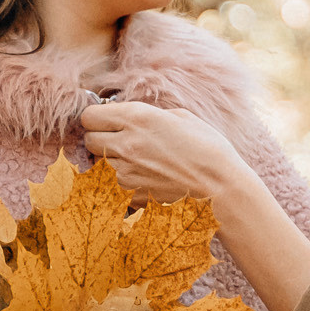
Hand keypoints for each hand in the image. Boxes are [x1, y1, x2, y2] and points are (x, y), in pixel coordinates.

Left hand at [82, 101, 238, 204]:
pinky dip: (123, 182)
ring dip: (112, 162)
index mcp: (137, 118)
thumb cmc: (207, 148)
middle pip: (89, 140)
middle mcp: (125, 144)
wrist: (221, 187)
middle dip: (100, 139)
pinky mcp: (130, 195)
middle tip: (121, 141)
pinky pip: (113, 185)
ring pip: (99, 165)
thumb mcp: (180, 117)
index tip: (107, 121)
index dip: (97, 118)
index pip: (89, 116)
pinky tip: (145, 179)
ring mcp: (125, 173)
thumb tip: (127, 119)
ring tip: (140, 162)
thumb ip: (146, 115)